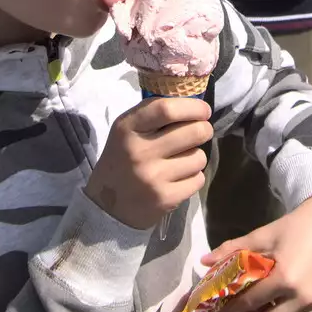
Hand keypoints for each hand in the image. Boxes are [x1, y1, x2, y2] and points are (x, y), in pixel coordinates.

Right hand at [84, 97, 211, 230]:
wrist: (107, 207)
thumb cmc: (123, 159)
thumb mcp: (127, 130)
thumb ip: (154, 114)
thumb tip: (194, 104)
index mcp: (128, 128)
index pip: (167, 109)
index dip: (193, 107)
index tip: (203, 110)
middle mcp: (140, 151)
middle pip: (193, 132)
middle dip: (204, 129)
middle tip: (201, 132)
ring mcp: (153, 177)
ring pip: (199, 157)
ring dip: (196, 156)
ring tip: (182, 160)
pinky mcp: (165, 198)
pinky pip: (198, 179)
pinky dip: (193, 177)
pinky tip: (178, 178)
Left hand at [202, 194, 311, 311]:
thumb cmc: (293, 226)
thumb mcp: (261, 236)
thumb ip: (232, 250)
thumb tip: (204, 260)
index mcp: (285, 278)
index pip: (251, 302)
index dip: (231, 306)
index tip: (219, 304)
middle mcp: (301, 296)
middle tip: (236, 306)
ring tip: (254, 298)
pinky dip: (280, 308)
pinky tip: (273, 293)